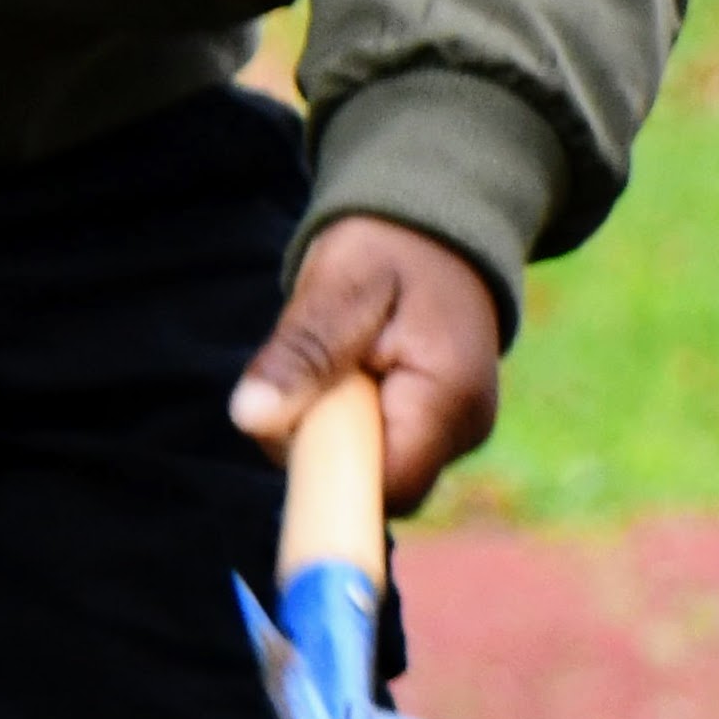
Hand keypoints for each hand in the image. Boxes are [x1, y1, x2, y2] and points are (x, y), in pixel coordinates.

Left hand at [235, 217, 508, 506]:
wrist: (443, 230)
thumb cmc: (390, 250)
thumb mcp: (339, 285)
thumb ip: (303, 352)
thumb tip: (252, 419)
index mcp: (448, 398)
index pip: (384, 488)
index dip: (327, 475)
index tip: (296, 422)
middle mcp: (467, 429)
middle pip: (377, 488)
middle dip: (325, 450)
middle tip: (315, 378)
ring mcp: (459, 434)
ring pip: (374, 473)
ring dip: (333, 435)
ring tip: (337, 366)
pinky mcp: (444, 430)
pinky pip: (382, 454)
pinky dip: (350, 427)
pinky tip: (351, 379)